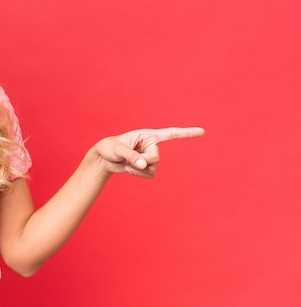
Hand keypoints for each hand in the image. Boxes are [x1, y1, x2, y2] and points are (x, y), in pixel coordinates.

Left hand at [90, 127, 204, 178]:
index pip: (170, 133)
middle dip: (142, 161)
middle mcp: (152, 145)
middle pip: (156, 158)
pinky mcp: (147, 167)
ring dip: (138, 169)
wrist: (104, 159)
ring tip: (127, 163)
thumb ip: (131, 156)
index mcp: (147, 135)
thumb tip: (144, 165)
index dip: (186, 133)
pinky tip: (129, 168)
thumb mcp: (118, 149)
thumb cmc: (109, 148)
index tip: (202, 131)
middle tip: (128, 158)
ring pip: (153, 168)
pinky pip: (150, 175)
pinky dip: (138, 174)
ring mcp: (150, 157)